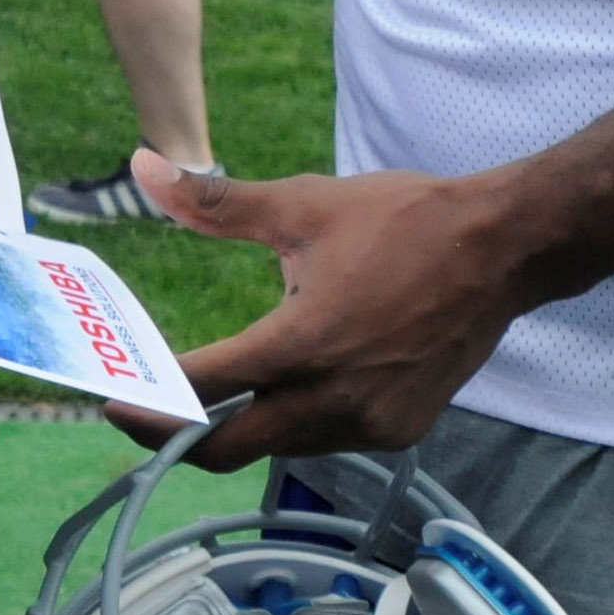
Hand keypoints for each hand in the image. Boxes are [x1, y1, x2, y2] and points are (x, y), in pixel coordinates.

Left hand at [103, 153, 524, 472]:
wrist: (503, 249)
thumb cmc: (404, 220)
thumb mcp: (303, 204)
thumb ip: (215, 203)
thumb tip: (143, 168)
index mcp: (305, 341)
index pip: (206, 388)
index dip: (149, 400)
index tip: (110, 399)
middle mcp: (336, 397)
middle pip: (231, 446)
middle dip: (175, 437)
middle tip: (137, 413)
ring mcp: (371, 423)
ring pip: (279, 446)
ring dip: (236, 430)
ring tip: (198, 400)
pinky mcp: (399, 430)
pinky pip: (323, 441)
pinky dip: (290, 423)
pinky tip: (278, 392)